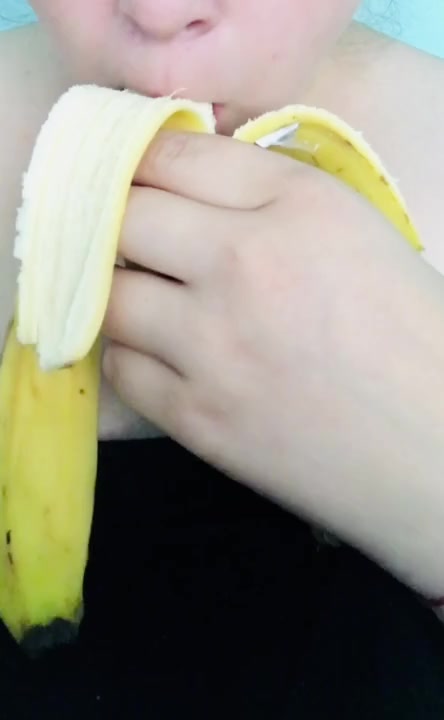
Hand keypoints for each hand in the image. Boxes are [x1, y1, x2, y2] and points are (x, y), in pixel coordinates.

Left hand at [102, 129, 443, 591]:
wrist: (434, 446)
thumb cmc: (411, 336)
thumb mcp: (356, 233)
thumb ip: (270, 198)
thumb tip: (186, 187)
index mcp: (299, 205)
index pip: (172, 154)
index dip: (138, 162)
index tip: (132, 178)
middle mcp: (245, 263)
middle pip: (123, 217)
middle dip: (118, 223)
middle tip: (135, 242)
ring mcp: (213, 345)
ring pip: (111, 296)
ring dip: (123, 294)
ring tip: (154, 304)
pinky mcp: (198, 417)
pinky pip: (123, 368)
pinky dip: (134, 356)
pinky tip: (164, 357)